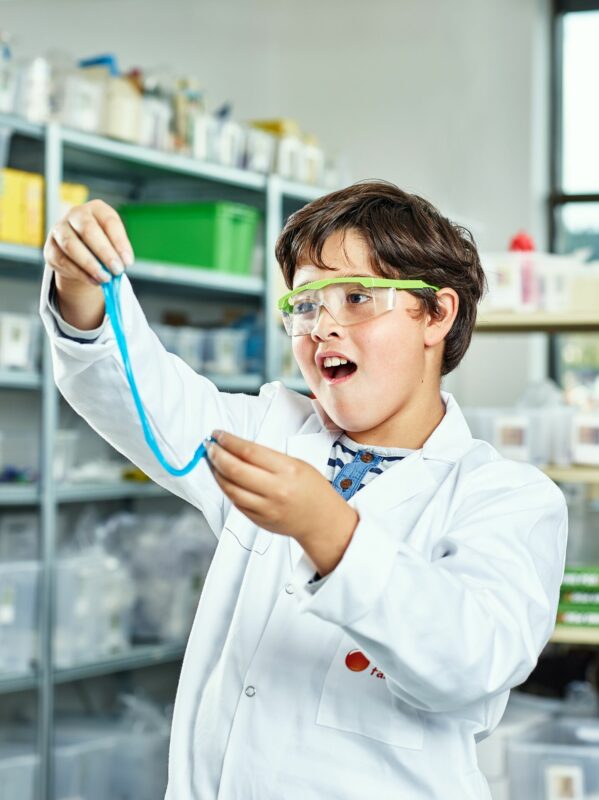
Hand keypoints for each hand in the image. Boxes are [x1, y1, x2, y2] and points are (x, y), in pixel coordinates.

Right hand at [43, 199, 133, 287]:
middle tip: (117, 270)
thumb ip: (117, 252)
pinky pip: (63, 260)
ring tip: (105, 278)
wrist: (79, 253)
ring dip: (90, 264)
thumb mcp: (113, 243)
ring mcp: (59, 229)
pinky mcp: (50, 247)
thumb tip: (121, 265)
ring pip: (71, 245)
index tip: (127, 261)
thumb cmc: (101, 245)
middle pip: (88, 230)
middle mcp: (76, 215)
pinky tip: (93, 280)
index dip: (119, 242)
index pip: (109, 221)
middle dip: (104, 252)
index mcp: (96, 209)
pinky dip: (80, 273)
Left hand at [206, 430, 358, 574]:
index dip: (229, 441)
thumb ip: (268, 458)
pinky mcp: (259, 520)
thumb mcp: (297, 464)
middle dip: (217, 455)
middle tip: (209, 446)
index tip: (218, 435)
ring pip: (230, 488)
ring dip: (216, 473)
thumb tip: (238, 448)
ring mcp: (266, 508)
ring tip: (212, 461)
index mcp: (287, 470)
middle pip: (235, 470)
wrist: (322, 521)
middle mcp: (276, 490)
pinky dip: (226, 488)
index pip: (249, 451)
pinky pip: (235, 502)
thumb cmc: (312, 489)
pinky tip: (222, 478)